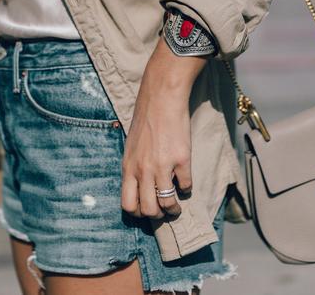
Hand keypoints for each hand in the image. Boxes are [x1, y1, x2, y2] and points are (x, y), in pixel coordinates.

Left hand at [121, 35, 207, 218]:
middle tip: (163, 209)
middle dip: (157, 216)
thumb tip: (140, 189)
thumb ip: (134, 167)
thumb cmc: (146, 120)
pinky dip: (187, 188)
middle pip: (148, 211)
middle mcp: (144, 170)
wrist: (162, 98)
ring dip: (174, 208)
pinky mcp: (181, 160)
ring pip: (167, 204)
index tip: (147, 208)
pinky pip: (186, 186)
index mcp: (129, 167)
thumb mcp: (131, 146)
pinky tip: (185, 181)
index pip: (128, 205)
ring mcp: (163, 167)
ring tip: (177, 204)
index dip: (138, 213)